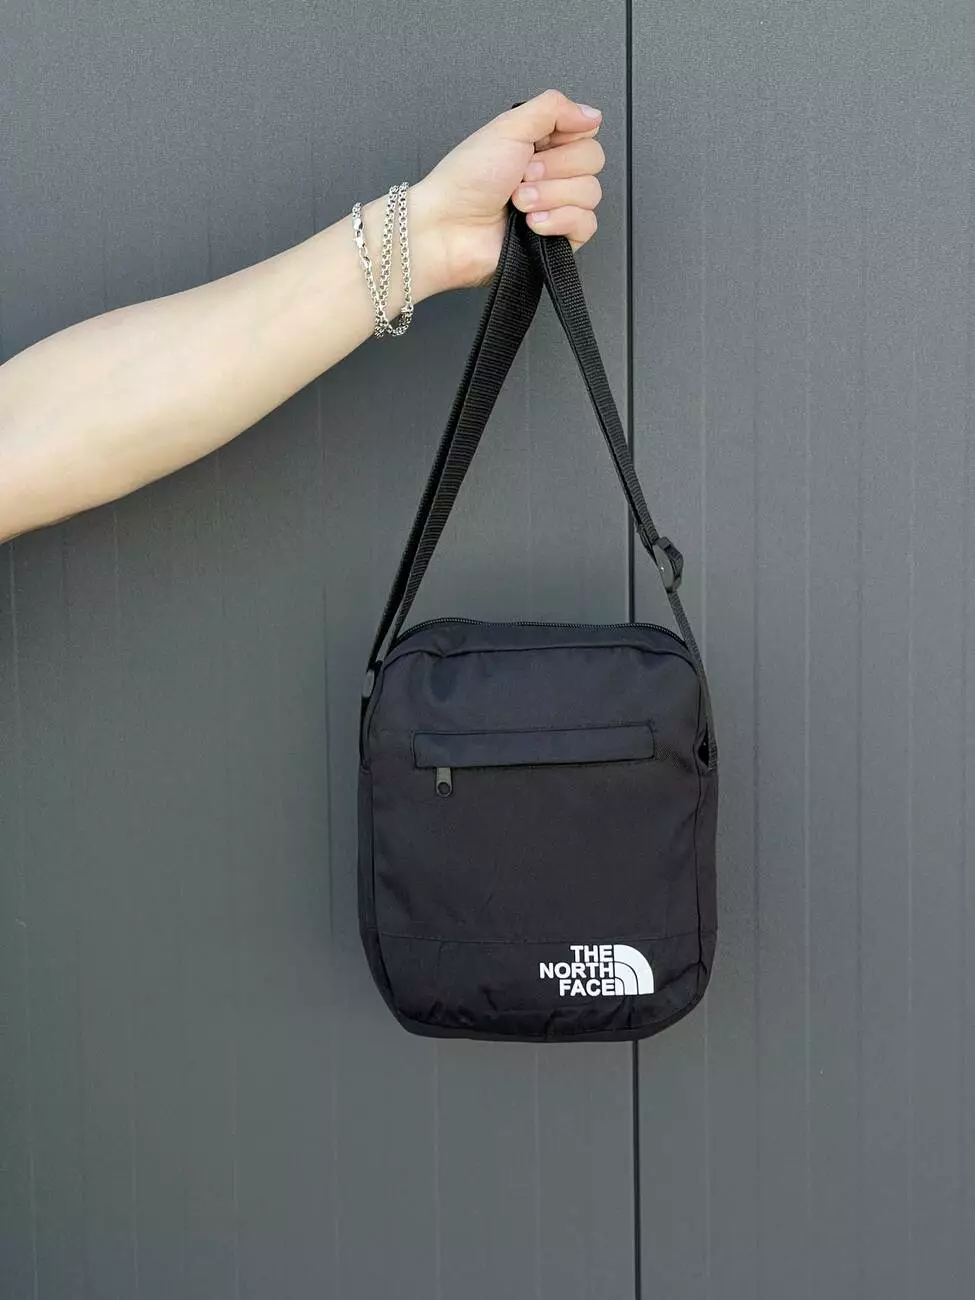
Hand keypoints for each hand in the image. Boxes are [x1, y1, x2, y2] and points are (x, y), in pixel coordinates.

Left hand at [413, 88, 605, 291]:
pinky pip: (586, 226)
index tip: (537, 146)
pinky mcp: (558, 241)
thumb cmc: (465, 182)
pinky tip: (532, 224)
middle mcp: (551, 176)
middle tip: (521, 176)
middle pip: (592, 162)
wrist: (448, 229)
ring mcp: (556, 209)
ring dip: (550, 196)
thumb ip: (553, 108)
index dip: (566, 139)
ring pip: (590, 194)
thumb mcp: (508, 128)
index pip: (585, 133)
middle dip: (554, 169)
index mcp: (540, 145)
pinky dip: (558, 221)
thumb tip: (591, 112)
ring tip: (518, 203)